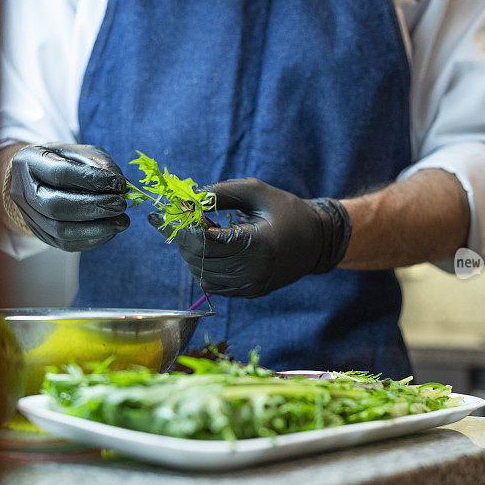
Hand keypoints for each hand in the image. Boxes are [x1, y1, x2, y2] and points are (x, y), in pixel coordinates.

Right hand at [9, 143, 129, 250]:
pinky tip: (111, 231)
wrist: (37, 178)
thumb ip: (100, 164)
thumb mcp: (81, 153)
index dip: (93, 180)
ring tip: (122, 221)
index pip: (61, 173)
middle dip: (94, 207)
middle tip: (121, 204)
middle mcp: (23, 192)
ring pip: (61, 231)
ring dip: (98, 228)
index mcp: (29, 162)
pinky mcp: (42, 235)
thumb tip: (120, 186)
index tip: (120, 184)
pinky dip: (94, 239)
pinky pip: (67, 244)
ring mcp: (30, 217)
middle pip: (57, 207)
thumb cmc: (63, 161)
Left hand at [148, 178, 350, 297]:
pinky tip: (207, 249)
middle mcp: (254, 270)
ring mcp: (252, 285)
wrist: (316, 241)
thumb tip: (184, 199)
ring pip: (202, 276)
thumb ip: (218, 193)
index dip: (182, 227)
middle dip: (182, 239)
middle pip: (200, 259)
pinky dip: (202, 266)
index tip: (167, 212)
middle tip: (176, 219)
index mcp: (258, 243)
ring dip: (191, 254)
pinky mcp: (249, 292)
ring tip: (196, 233)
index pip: (205, 242)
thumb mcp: (255, 191)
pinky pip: (213, 284)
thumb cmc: (284, 210)